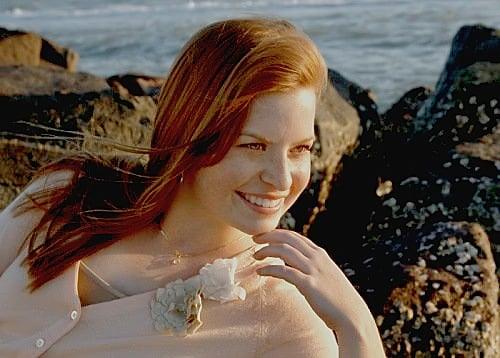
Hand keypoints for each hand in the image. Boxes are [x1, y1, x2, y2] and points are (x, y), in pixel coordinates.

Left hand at [252, 229, 385, 355]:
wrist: (351, 314)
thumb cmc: (337, 298)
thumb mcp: (325, 275)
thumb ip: (310, 267)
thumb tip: (292, 265)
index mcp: (319, 254)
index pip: (295, 236)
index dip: (277, 233)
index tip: (263, 236)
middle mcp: (316, 258)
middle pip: (288, 238)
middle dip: (269, 236)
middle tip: (255, 240)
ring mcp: (313, 270)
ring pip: (284, 251)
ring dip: (267, 251)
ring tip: (256, 256)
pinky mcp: (308, 284)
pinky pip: (284, 271)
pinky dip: (270, 269)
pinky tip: (260, 272)